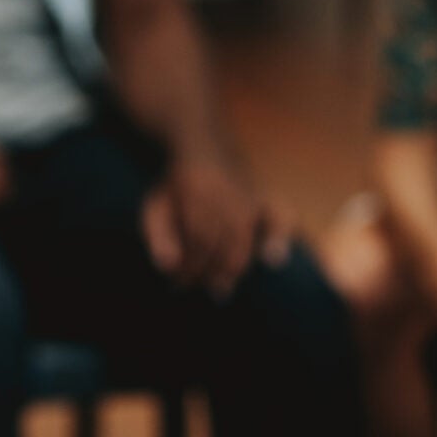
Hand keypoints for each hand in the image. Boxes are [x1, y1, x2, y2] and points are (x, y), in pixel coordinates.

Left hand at [139, 153, 292, 297]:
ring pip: (245, 241)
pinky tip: (273, 260)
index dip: (189, 268)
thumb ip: (157, 236)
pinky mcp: (264, 196)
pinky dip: (279, 238)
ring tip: (219, 289)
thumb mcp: (155, 206)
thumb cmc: (176, 187)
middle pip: (221, 245)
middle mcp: (226, 193)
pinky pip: (280, 216)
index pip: (197, 241)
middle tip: (196, 288)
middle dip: (208, 273)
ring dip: (232, 270)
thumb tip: (168, 267)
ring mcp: (248, 194)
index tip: (178, 283)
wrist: (203, 147)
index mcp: (195, 191)